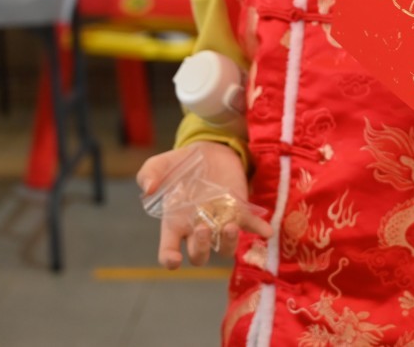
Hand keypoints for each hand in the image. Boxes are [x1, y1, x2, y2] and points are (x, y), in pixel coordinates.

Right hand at [137, 142, 270, 268]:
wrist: (208, 152)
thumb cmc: (181, 164)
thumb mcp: (162, 164)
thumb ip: (149, 172)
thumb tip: (147, 188)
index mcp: (174, 223)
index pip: (168, 250)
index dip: (170, 259)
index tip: (173, 260)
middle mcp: (197, 229)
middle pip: (199, 255)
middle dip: (201, 249)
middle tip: (203, 227)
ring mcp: (220, 222)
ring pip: (225, 248)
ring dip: (229, 243)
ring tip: (230, 226)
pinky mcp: (239, 211)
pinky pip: (251, 226)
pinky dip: (260, 230)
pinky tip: (266, 231)